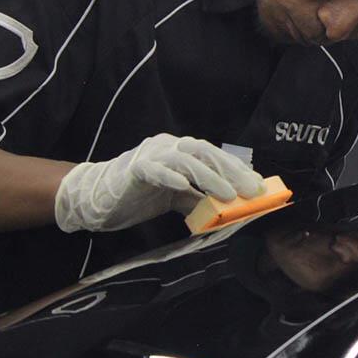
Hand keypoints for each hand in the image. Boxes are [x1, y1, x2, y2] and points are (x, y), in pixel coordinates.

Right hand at [54, 133, 264, 232]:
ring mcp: (152, 155)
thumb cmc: (140, 196)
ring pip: (186, 159)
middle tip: (251, 190)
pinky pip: (156, 170)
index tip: (259, 185)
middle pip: (206, 152)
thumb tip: (229, 210)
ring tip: (228, 195)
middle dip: (231, 171)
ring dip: (210, 177)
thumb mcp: (177, 198)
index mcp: (181, 151)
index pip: (215, 155)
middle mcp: (169, 146)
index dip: (238, 168)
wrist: (99, 200)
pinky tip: (186, 187)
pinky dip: (172, 177)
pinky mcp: (135, 168)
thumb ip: (199, 199)